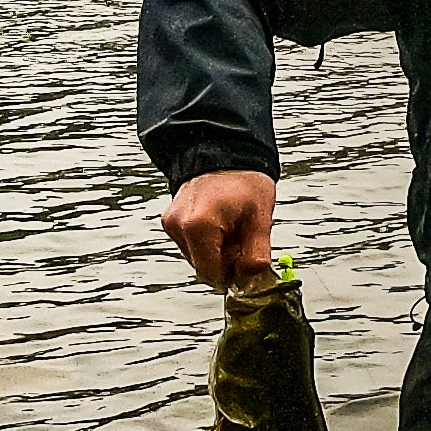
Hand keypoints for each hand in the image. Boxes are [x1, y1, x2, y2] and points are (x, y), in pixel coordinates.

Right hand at [161, 170, 276, 289]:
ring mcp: (171, 223)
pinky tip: (220, 223)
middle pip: (203, 268)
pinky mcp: (170, 221)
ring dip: (216, 252)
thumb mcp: (260, 218)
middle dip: (225, 262)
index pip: (211, 275)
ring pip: (196, 257)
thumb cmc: (244, 179)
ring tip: (232, 227)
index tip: (246, 263)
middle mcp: (178, 226)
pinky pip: (190, 245)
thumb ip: (256, 255)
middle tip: (242, 239)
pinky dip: (206, 242)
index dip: (232, 275)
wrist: (225, 150)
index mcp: (199, 226)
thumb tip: (251, 280)